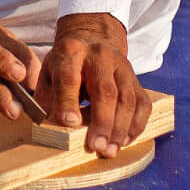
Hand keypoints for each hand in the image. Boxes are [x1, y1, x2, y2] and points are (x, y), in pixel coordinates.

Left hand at [37, 12, 149, 157]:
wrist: (92, 39)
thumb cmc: (66, 64)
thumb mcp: (48, 72)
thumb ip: (47, 96)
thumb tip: (47, 125)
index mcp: (71, 51)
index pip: (69, 77)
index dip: (68, 101)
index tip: (69, 123)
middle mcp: (99, 55)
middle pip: (105, 90)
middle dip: (102, 122)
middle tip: (97, 147)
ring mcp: (121, 65)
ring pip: (127, 99)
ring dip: (120, 129)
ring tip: (110, 150)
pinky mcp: (136, 78)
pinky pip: (142, 104)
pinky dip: (136, 125)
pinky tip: (124, 140)